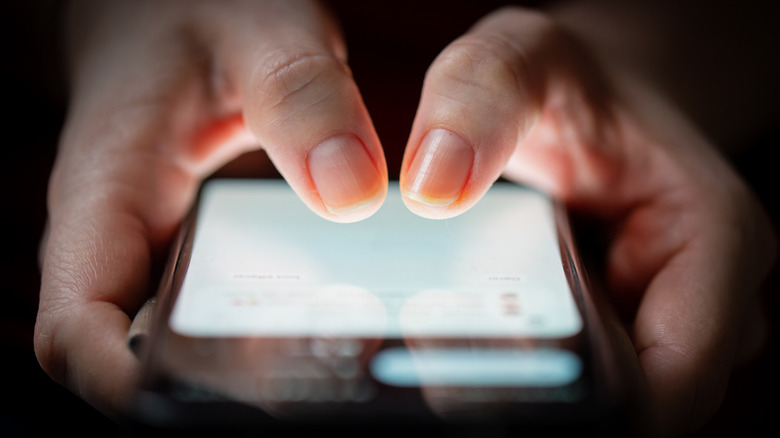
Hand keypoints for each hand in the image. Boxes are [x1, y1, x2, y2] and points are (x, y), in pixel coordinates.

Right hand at [35, 0, 387, 416]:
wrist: (169, 15)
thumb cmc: (194, 16)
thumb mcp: (256, 31)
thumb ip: (300, 95)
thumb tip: (349, 192)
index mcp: (106, 198)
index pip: (76, 330)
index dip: (126, 383)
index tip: (204, 396)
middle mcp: (125, 248)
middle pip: (141, 361)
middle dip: (217, 389)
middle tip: (317, 376)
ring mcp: (161, 259)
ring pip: (183, 351)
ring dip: (250, 374)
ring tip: (337, 362)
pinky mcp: (199, 257)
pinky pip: (222, 318)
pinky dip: (270, 336)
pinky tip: (333, 326)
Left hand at [399, 7, 776, 435]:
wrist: (589, 93)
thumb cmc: (571, 77)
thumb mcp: (524, 56)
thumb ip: (481, 98)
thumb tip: (436, 186)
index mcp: (713, 239)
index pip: (673, 381)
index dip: (586, 397)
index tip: (483, 376)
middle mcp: (704, 293)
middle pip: (637, 401)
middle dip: (552, 386)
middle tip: (450, 355)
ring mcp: (667, 316)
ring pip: (608, 393)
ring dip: (539, 376)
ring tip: (461, 332)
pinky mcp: (627, 325)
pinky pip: (579, 367)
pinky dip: (532, 357)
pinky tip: (483, 323)